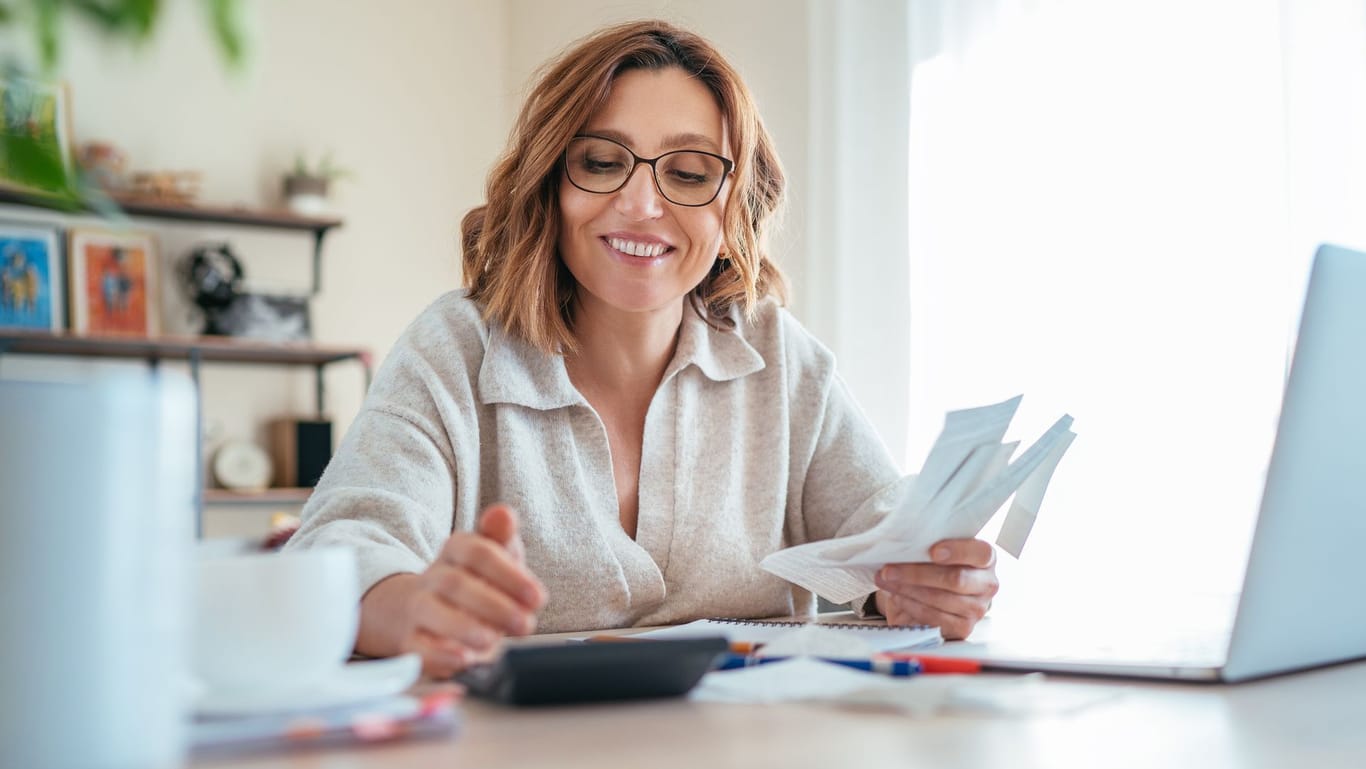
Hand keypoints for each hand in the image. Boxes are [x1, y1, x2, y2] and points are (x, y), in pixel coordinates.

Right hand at [400, 504, 546, 677]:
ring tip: (491, 641)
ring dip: (463, 627)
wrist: (421, 609)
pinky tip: (462, 660)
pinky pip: (417, 647)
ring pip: (431, 611)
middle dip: (493, 605)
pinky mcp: (409, 641)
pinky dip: (439, 656)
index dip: (509, 574)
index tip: (538, 597)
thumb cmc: (472, 582)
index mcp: (457, 549)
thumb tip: (503, 514)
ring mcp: (418, 608)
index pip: (478, 552)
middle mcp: (434, 576)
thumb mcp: (493, 556)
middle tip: (525, 624)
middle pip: (456, 583)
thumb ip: (501, 538)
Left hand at [872, 538, 997, 640]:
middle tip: (889, 568)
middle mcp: (987, 585)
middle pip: (955, 579)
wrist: (934, 593)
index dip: (958, 551)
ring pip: (941, 599)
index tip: (932, 551)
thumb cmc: (935, 566)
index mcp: (986, 559)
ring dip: (908, 589)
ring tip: (887, 580)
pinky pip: (934, 617)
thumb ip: (930, 544)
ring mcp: (977, 609)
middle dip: (917, 573)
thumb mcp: (937, 550)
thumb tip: (904, 542)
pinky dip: (911, 605)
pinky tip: (897, 596)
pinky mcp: (963, 628)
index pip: (981, 553)